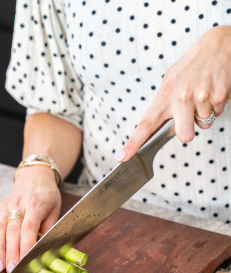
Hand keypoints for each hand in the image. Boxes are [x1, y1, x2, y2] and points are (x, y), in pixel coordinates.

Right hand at [0, 166, 60, 272]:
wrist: (34, 177)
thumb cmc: (47, 197)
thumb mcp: (55, 211)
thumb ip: (49, 230)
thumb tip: (44, 253)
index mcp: (36, 204)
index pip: (29, 227)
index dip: (26, 245)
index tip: (25, 262)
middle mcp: (18, 205)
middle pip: (12, 230)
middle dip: (10, 252)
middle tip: (10, 270)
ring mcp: (5, 207)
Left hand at [118, 25, 230, 161]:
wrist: (220, 44)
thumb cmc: (193, 64)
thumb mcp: (171, 80)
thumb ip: (165, 103)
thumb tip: (159, 125)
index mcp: (166, 95)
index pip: (146, 124)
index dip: (134, 143)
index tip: (123, 156)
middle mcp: (182, 97)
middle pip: (184, 135)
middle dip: (189, 131)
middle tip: (190, 114)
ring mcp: (201, 97)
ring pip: (203, 124)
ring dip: (204, 113)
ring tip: (204, 93)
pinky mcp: (219, 96)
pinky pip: (217, 113)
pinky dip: (216, 105)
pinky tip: (213, 89)